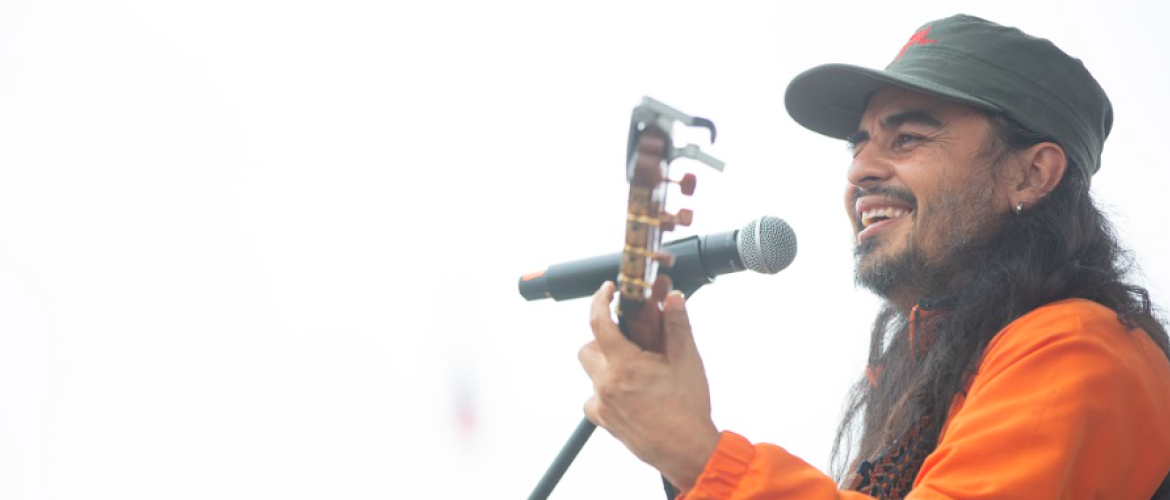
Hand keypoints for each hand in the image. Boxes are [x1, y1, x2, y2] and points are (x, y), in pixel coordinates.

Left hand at [578, 281, 720, 491]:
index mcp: (625, 365)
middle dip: (602, 339)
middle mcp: (607, 384)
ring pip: (590, 373)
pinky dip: (604, 392)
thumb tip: (672, 299)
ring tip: (632, 369)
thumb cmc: (688, 409)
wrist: (687, 451)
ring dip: (605, 365)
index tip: (607, 291)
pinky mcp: (605, 422)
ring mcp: (603, 405)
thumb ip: (677, 325)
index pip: (599, 322)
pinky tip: (627, 394)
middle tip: (626, 340)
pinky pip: (593, 400)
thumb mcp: (687, 360)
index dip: (600, 300)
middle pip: (587, 348)